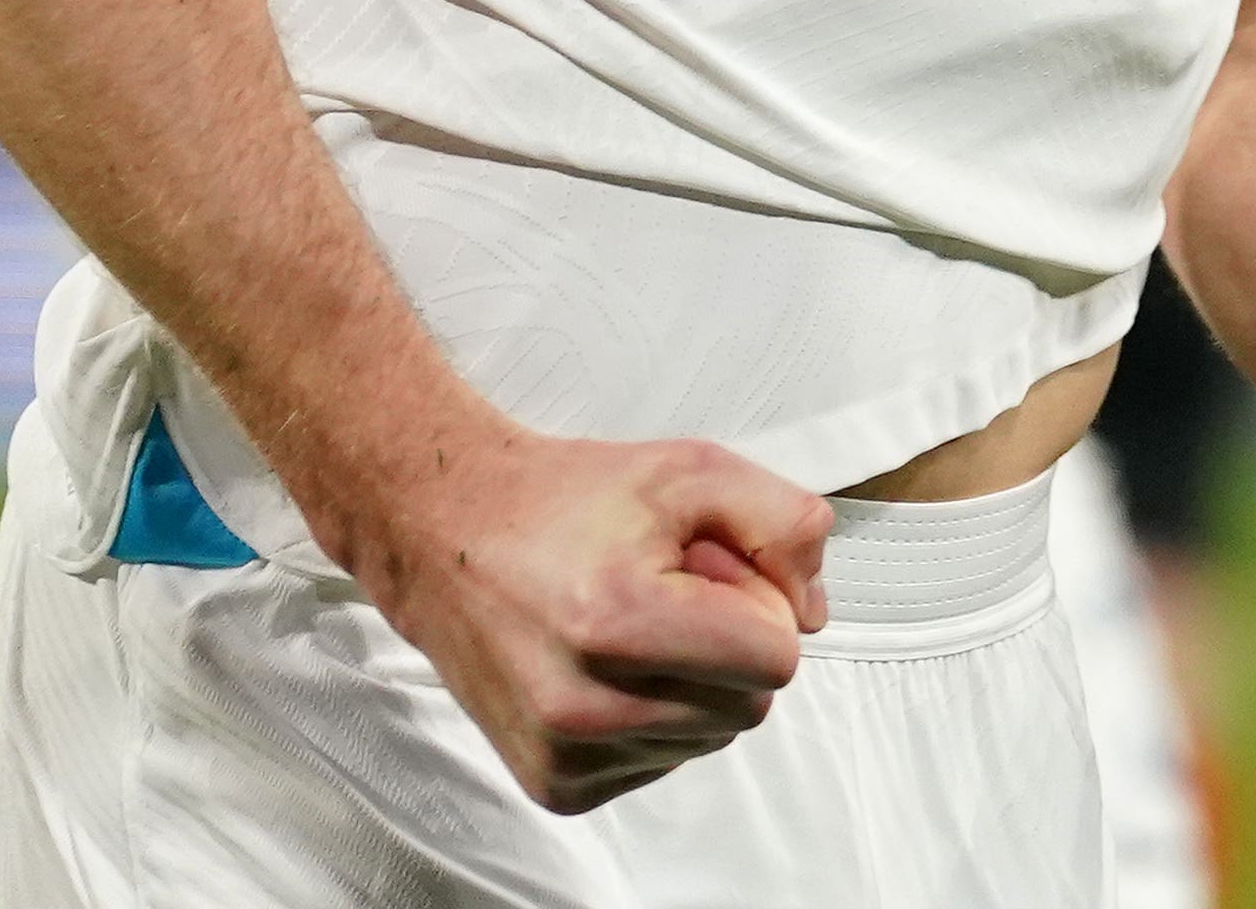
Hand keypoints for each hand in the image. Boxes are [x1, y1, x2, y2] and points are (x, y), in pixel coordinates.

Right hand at [334, 415, 835, 813]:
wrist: (442, 532)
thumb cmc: (564, 499)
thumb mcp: (690, 470)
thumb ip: (783, 523)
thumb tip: (812, 614)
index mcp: (616, 621)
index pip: (777, 659)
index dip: (758, 602)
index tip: (704, 568)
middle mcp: (583, 704)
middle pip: (750, 706)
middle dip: (727, 642)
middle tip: (662, 589)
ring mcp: (565, 754)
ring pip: (710, 739)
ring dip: (690, 682)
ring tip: (626, 623)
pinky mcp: (554, 785)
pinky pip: (660, 763)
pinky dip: (651, 717)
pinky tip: (602, 665)